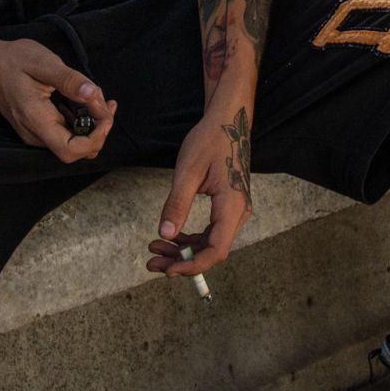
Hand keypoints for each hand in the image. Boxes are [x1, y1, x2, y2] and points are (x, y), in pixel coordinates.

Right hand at [0, 37, 115, 162]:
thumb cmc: (11, 61)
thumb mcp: (43, 63)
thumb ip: (69, 80)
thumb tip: (92, 94)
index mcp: (36, 120)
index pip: (70, 151)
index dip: (95, 138)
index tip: (105, 114)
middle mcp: (35, 134)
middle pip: (77, 149)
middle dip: (98, 128)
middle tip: (105, 101)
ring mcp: (36, 132)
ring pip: (73, 140)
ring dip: (92, 123)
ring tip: (97, 97)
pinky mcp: (39, 126)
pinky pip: (66, 131)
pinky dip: (81, 119)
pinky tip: (86, 100)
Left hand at [147, 103, 252, 279]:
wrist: (229, 120)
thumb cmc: (210, 141)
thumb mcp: (188, 172)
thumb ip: (177, 205)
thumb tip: (166, 235)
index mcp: (231, 205)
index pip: (216, 250)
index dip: (192, 265)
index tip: (167, 270)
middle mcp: (238, 212)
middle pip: (211, 250)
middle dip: (181, 260)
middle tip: (151, 261)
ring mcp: (235, 209)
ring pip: (210, 242)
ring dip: (183, 250)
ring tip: (155, 248)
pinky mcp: (229, 205)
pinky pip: (211, 231)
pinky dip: (190, 237)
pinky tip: (171, 236)